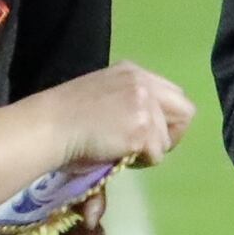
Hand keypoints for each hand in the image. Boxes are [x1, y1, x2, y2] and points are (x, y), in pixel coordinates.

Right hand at [43, 61, 194, 169]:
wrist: (48, 127)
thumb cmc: (65, 119)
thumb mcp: (103, 100)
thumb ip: (128, 107)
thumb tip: (144, 139)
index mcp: (132, 72)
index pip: (172, 95)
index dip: (164, 119)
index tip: (143, 134)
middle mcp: (143, 82)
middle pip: (185, 111)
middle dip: (171, 135)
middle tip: (145, 148)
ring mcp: (145, 104)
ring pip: (168, 139)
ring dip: (148, 151)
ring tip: (119, 150)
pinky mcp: (142, 128)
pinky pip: (156, 155)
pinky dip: (140, 162)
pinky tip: (117, 155)